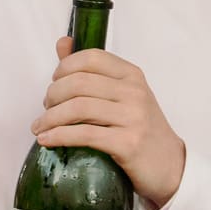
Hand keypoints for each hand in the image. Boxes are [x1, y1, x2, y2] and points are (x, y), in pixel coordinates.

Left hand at [33, 38, 185, 207]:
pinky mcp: (128, 144)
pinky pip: (84, 135)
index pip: (90, 58)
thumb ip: (92, 70)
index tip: (54, 82)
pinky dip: (59, 136)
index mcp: (132, 75)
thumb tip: (63, 43)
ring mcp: (133, 118)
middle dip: (52, 95)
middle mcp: (134, 92)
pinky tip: (47, 140)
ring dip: (50, 118)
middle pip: (79, 83)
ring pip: (78, 108)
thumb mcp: (123, 95)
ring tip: (40, 127)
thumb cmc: (141, 129)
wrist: (170, 166)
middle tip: (45, 109)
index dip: (64, 68)